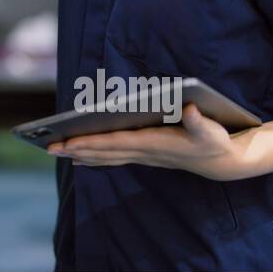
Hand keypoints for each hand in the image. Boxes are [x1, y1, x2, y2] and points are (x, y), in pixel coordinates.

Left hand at [46, 104, 246, 180]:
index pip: (116, 143)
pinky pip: (114, 158)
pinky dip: (95, 157)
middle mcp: (145, 152)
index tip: (69, 142)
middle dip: (77, 149)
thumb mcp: (212, 130)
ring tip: (57, 150)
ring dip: (81, 154)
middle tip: (50, 147)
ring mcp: (144, 156)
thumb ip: (199, 121)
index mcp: (154, 144)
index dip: (92, 142)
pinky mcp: (145, 155)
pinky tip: (79, 156)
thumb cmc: (215, 141)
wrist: (223, 162)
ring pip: (106, 157)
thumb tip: (189, 109)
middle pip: (104, 152)